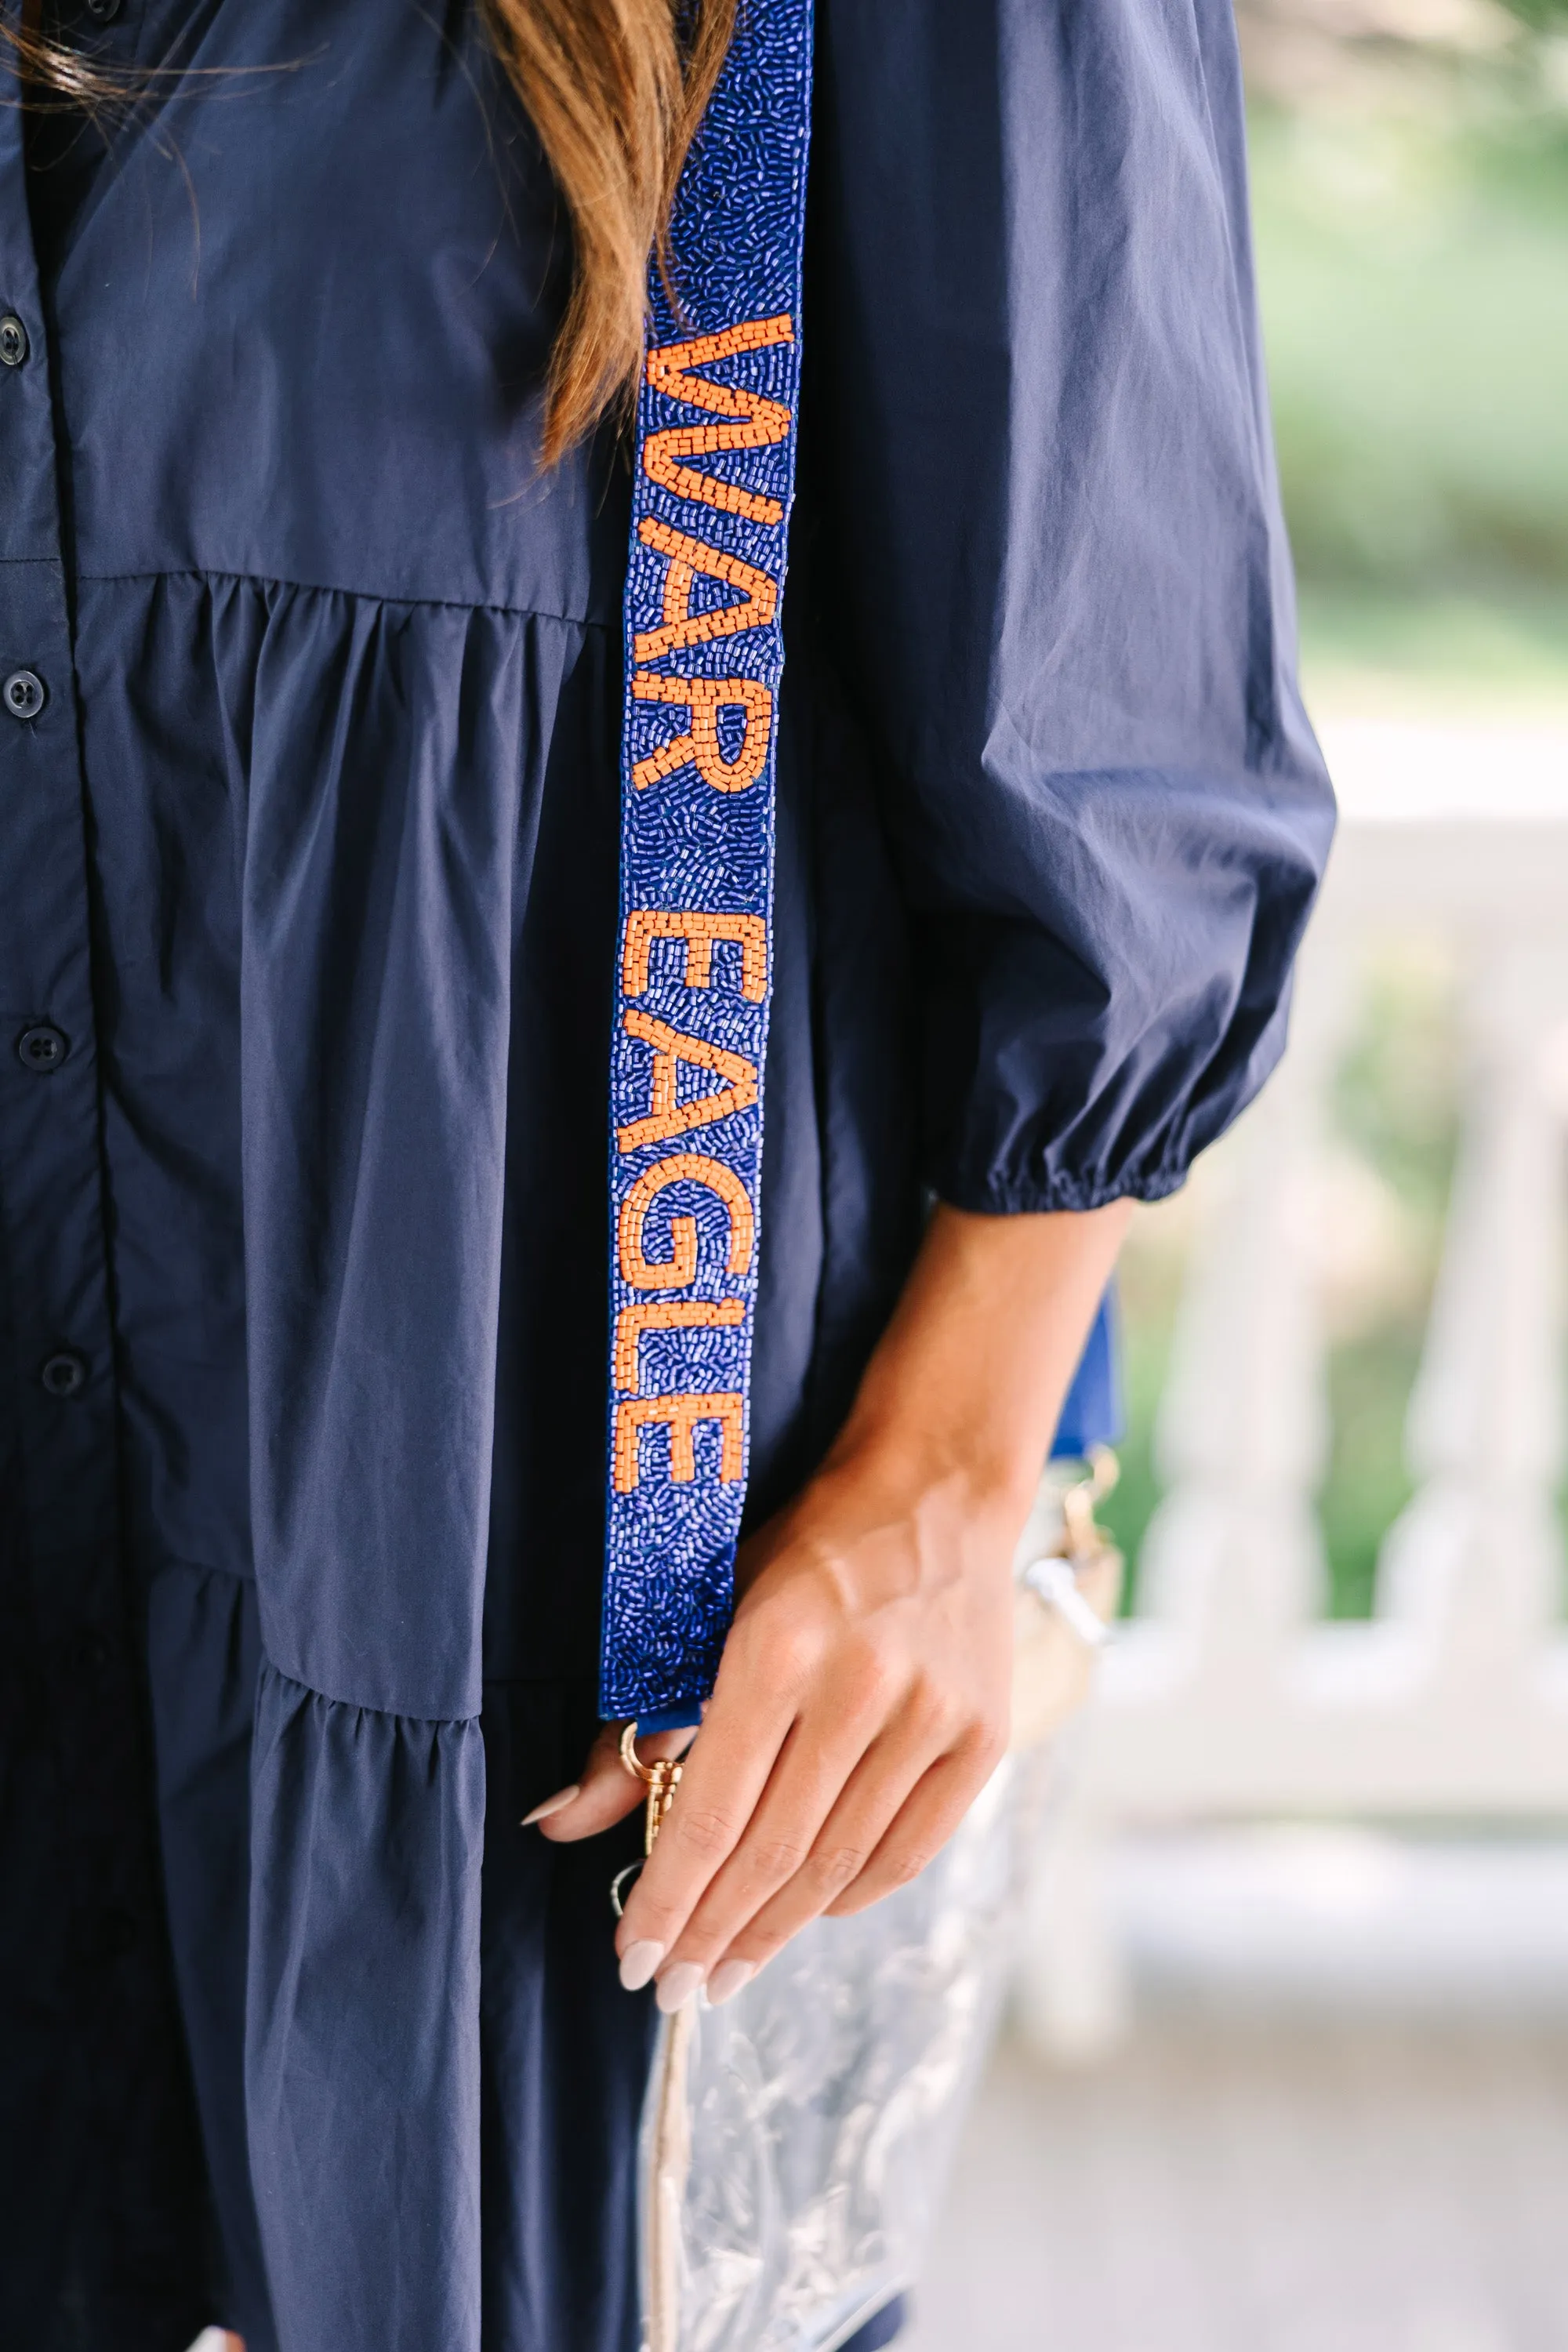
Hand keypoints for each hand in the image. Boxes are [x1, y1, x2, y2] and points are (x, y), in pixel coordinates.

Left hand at [534, 1198, 1131, 2007]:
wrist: (937, 1492)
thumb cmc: (805, 1552)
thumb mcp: (708, 1610)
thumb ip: (636, 1725)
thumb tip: (558, 1821)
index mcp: (778, 1647)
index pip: (710, 1811)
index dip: (668, 1898)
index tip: (633, 1959)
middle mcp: (860, 1687)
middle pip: (771, 1852)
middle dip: (712, 1934)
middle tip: (672, 1990)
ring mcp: (932, 1717)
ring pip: (837, 1864)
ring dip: (772, 1930)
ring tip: (726, 1971)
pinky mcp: (982, 1737)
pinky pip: (905, 1851)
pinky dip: (849, 1894)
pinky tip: (804, 1915)